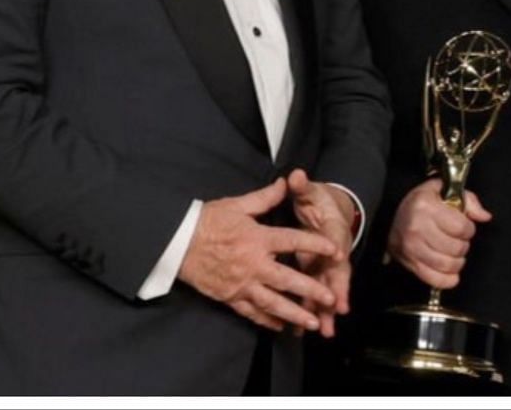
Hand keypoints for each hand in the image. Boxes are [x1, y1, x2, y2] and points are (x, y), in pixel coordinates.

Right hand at [178, 177, 341, 333]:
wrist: (176, 242)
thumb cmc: (207, 220)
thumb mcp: (237, 205)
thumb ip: (264, 197)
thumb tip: (284, 182)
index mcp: (257, 238)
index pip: (293, 242)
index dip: (315, 245)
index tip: (334, 250)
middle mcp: (253, 264)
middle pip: (287, 280)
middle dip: (311, 290)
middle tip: (330, 298)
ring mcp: (241, 284)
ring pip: (273, 303)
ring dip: (294, 314)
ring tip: (312, 322)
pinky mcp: (230, 297)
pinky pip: (252, 313)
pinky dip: (267, 321)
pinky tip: (281, 327)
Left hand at [286, 168, 354, 337]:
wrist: (330, 210)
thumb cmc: (318, 201)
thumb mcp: (310, 192)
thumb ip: (302, 187)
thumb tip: (296, 175)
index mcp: (332, 231)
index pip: (336, 241)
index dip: (337, 251)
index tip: (338, 259)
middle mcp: (332, 253)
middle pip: (336, 274)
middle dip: (336, 292)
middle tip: (336, 311)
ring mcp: (325, 266)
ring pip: (327, 290)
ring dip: (325, 311)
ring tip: (324, 331)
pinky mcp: (316, 274)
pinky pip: (314, 296)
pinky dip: (311, 312)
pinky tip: (302, 330)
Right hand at [386, 177, 490, 290]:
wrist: (391, 215)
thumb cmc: (420, 203)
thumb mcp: (442, 191)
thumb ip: (468, 201)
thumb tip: (484, 216)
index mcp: (426, 206)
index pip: (462, 228)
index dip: (468, 228)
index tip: (463, 226)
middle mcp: (417, 228)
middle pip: (457, 248)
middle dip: (463, 245)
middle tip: (456, 239)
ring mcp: (412, 248)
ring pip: (448, 265)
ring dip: (457, 261)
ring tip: (453, 253)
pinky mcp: (410, 264)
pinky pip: (435, 280)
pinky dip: (448, 280)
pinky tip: (450, 271)